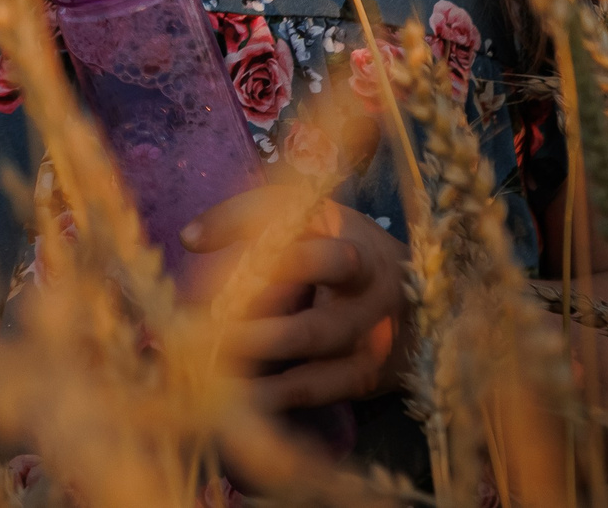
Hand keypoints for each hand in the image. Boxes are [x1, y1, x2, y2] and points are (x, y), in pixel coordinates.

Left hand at [181, 187, 411, 409]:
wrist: (418, 310)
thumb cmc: (343, 256)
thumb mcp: (309, 225)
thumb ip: (249, 221)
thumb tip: (189, 239)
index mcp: (346, 230)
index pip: (296, 216)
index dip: (242, 223)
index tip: (191, 240)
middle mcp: (365, 275)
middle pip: (313, 266)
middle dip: (254, 287)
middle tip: (205, 302)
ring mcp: (371, 327)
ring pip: (313, 334)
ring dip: (255, 342)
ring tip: (207, 347)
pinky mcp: (367, 372)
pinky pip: (317, 386)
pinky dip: (272, 391)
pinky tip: (235, 392)